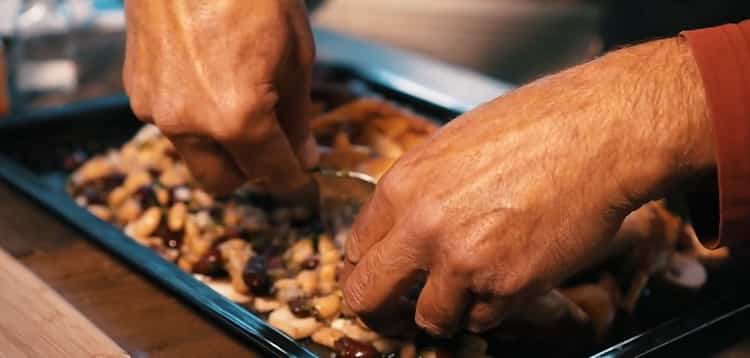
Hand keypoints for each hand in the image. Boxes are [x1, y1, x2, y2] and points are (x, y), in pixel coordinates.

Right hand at [123, 0, 317, 194]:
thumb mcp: (296, 56)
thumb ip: (298, 117)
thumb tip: (303, 158)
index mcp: (238, 117)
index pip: (273, 175)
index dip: (295, 186)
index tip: (304, 187)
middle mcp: (190, 124)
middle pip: (222, 183)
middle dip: (250, 171)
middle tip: (272, 143)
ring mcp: (157, 109)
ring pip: (194, 155)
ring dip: (219, 145)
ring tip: (238, 98)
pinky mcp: (136, 91)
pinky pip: (171, 124)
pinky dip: (194, 117)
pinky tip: (208, 79)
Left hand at [341, 38, 714, 335]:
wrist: (599, 134)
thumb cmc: (534, 127)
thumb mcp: (452, 145)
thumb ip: (419, 191)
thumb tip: (402, 226)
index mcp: (402, 186)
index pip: (355, 249)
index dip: (366, 269)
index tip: (380, 277)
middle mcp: (421, 228)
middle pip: (366, 297)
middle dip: (380, 310)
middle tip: (396, 312)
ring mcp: (463, 261)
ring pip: (428, 320)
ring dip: (445, 312)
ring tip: (467, 292)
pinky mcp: (507, 286)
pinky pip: (483, 319)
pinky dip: (492, 308)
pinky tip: (508, 278)